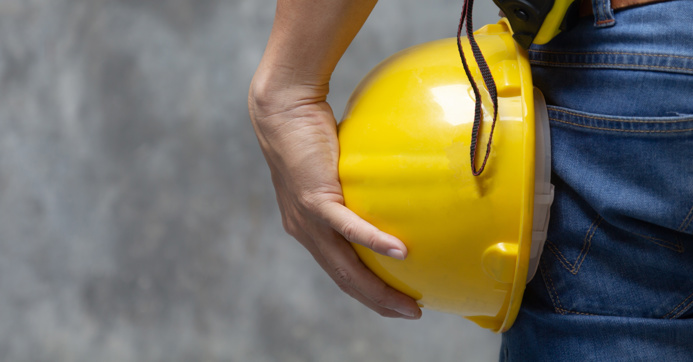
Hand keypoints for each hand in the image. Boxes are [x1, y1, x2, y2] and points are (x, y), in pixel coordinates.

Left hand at [248, 81, 421, 319]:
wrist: (282, 108)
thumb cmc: (311, 130)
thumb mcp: (337, 166)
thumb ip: (359, 183)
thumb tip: (394, 180)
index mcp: (308, 229)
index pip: (339, 272)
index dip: (367, 292)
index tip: (395, 303)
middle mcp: (305, 231)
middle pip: (345, 280)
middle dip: (378, 302)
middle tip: (410, 314)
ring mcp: (308, 219)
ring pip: (345, 267)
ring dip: (378, 289)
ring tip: (408, 303)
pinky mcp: (314, 199)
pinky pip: (348, 228)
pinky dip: (374, 243)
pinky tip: (400, 253)